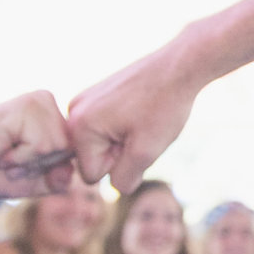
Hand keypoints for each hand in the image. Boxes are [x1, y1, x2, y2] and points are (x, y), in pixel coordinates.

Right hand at [0, 93, 74, 197]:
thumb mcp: (35, 181)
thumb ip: (60, 179)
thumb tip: (73, 170)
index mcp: (53, 115)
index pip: (77, 152)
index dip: (48, 169)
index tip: (20, 162)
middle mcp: (47, 102)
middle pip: (70, 149)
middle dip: (40, 165)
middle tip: (10, 157)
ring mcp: (37, 100)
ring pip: (59, 147)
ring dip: (28, 162)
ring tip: (5, 152)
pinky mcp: (25, 106)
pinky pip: (42, 145)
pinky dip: (20, 157)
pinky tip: (1, 148)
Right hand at [67, 38, 207, 191]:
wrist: (180, 66)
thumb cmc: (164, 106)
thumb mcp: (146, 153)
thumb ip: (124, 179)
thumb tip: (115, 188)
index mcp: (79, 126)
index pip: (91, 175)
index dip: (119, 166)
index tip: (137, 141)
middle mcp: (73, 111)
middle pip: (92, 158)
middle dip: (117, 153)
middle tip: (141, 129)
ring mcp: (83, 99)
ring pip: (100, 143)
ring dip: (121, 140)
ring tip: (142, 119)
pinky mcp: (95, 93)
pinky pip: (104, 127)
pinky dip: (121, 126)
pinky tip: (140, 110)